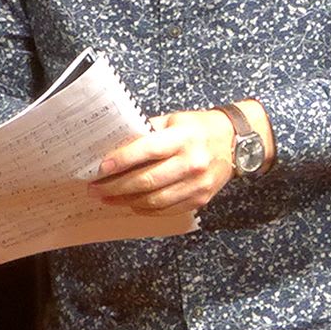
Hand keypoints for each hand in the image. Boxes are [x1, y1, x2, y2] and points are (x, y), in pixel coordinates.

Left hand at [89, 109, 236, 215]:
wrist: (235, 142)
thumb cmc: (199, 128)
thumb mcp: (174, 119)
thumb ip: (148, 131)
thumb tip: (116, 144)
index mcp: (184, 138)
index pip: (147, 151)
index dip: (121, 161)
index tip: (100, 168)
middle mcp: (192, 162)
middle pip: (147, 180)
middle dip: (115, 187)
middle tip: (95, 188)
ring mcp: (197, 184)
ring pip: (154, 200)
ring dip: (126, 201)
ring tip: (107, 198)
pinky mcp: (200, 199)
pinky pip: (167, 209)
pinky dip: (145, 209)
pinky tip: (131, 204)